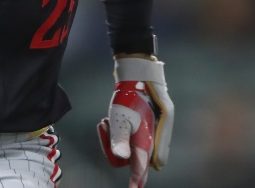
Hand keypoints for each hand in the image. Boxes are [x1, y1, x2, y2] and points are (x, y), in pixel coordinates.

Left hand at [97, 56, 173, 187]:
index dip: (136, 180)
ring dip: (113, 137)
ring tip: (105, 120)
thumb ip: (120, 140)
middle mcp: (152, 141)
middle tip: (102, 126)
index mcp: (147, 141)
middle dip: (113, 149)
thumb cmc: (129, 97)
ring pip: (129, 148)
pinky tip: (109, 119)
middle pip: (131, 159)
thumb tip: (122, 159)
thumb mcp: (120, 118)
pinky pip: (130, 138)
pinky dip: (118, 132)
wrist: (141, 76)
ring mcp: (150, 134)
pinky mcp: (147, 127)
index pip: (141, 168)